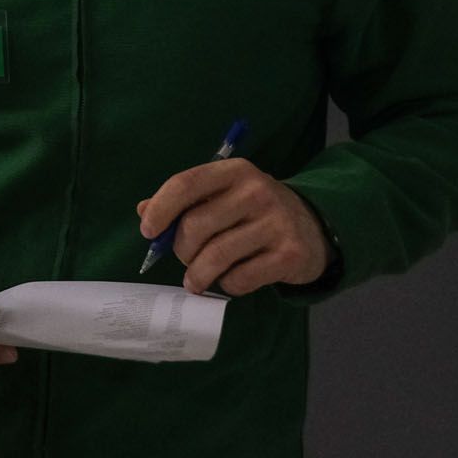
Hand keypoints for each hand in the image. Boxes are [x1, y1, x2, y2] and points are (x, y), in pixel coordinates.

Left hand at [138, 160, 332, 295]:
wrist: (314, 228)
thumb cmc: (254, 212)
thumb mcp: (223, 196)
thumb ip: (184, 201)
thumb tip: (144, 211)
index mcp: (234, 171)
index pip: (185, 184)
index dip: (160, 210)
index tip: (149, 232)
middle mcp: (256, 191)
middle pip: (195, 226)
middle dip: (181, 250)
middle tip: (186, 259)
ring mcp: (276, 223)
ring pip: (215, 257)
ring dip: (197, 275)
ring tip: (195, 280)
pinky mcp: (289, 255)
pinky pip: (240, 278)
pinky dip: (226, 285)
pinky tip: (230, 280)